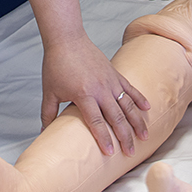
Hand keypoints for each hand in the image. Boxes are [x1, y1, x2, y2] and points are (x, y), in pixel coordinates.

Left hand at [40, 34, 150, 156]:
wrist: (67, 39)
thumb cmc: (56, 64)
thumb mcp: (49, 92)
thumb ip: (47, 114)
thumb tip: (44, 132)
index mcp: (83, 94)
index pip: (96, 121)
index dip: (104, 138)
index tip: (110, 153)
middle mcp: (100, 89)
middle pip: (117, 117)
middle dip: (125, 136)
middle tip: (131, 152)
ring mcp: (110, 80)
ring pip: (128, 104)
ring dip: (137, 121)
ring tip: (144, 136)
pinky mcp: (114, 73)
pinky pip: (130, 88)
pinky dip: (139, 99)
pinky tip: (147, 109)